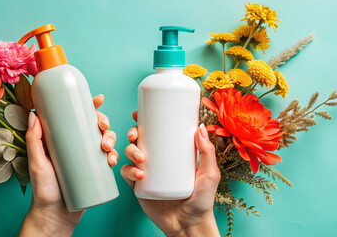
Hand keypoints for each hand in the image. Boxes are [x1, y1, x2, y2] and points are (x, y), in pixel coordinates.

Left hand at [19, 94, 117, 236]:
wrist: (56, 216)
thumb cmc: (43, 190)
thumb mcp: (37, 163)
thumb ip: (34, 140)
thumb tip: (34, 114)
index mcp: (62, 140)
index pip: (76, 118)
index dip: (89, 106)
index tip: (98, 99)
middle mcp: (76, 147)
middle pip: (94, 127)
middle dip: (104, 123)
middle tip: (103, 128)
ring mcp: (87, 159)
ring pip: (105, 141)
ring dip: (112, 139)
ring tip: (106, 148)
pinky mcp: (96, 172)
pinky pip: (109, 159)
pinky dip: (115, 156)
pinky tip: (113, 160)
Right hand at [121, 111, 220, 236]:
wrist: (188, 224)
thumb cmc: (202, 200)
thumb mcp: (209, 175)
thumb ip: (207, 153)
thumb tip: (200, 127)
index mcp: (171, 153)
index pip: (155, 132)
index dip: (144, 121)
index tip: (139, 112)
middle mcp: (157, 161)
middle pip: (138, 140)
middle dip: (132, 133)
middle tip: (136, 135)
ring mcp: (146, 173)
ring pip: (130, 155)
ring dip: (130, 151)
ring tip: (140, 158)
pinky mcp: (139, 187)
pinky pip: (127, 175)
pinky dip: (129, 171)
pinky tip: (139, 174)